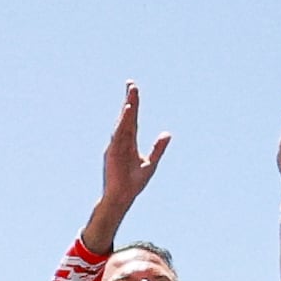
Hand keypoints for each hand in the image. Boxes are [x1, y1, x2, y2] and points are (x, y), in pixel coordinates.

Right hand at [82, 82, 169, 247]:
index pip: (132, 119)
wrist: (123, 197)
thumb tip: (167, 133)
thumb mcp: (151, 163)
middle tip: (132, 83)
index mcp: (130, 142)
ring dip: (127, 110)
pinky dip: (122, 122)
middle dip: (129, 100)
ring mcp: (116, 145)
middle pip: (126, 116)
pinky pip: (119, 134)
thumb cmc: (134, 183)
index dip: (133, 104)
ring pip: (122, 123)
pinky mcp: (113, 152)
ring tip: (131, 96)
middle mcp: (121, 141)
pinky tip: (127, 112)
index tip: (133, 89)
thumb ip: (158, 148)